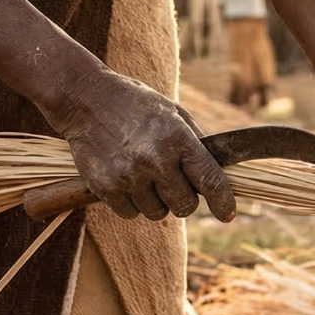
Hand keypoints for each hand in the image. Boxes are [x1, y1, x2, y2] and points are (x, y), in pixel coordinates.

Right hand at [45, 71, 235, 221]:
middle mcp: (155, 160)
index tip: (227, 214)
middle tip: (172, 184)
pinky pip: (130, 213)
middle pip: (184, 205)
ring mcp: (129, 175)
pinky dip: (132, 203)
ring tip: (143, 176)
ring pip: (157, 213)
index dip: (223, 202)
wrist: (86, 99)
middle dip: (183, 200)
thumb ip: (196, 141)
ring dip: (155, 202)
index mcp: (177, 139)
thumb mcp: (172, 113)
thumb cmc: (134, 105)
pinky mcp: (106, 187)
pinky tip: (125, 180)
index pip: (210, 180)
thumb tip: (219, 171)